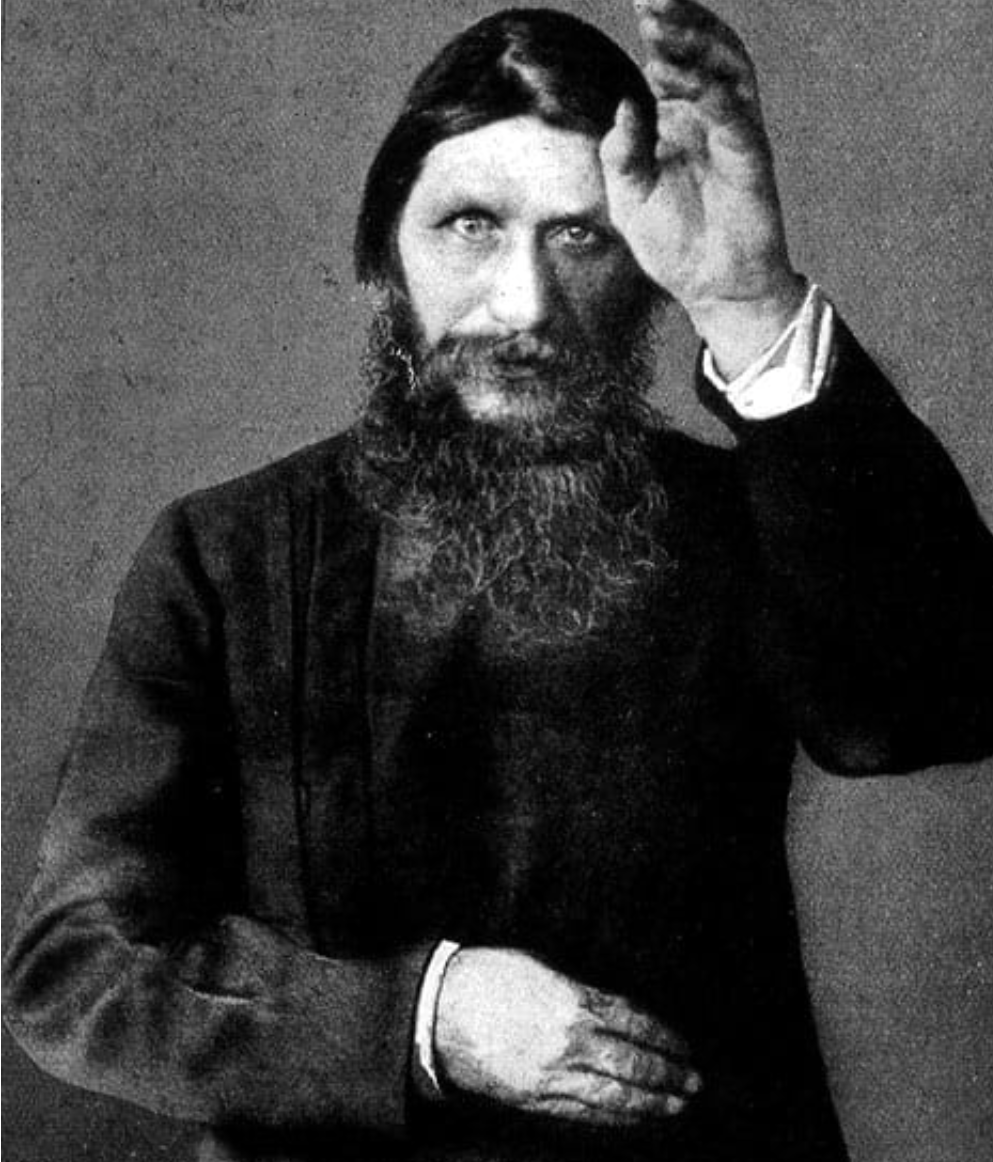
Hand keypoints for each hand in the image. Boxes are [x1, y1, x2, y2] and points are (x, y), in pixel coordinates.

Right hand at [434, 947, 701, 1127]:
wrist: (439, 1013)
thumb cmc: (486, 978)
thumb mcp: (540, 968)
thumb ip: (579, 990)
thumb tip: (613, 1008)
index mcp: (573, 1002)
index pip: (634, 1022)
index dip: (664, 1037)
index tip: (685, 1045)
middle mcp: (569, 1042)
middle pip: (633, 1063)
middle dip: (668, 1074)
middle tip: (695, 1082)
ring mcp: (553, 1076)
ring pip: (614, 1095)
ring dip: (650, 1102)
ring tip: (676, 1105)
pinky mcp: (535, 1100)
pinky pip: (584, 1112)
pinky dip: (614, 1116)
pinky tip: (633, 1118)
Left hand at [601, 0, 805, 373]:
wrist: (711, 288)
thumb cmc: (674, 245)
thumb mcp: (628, 199)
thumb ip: (619, 154)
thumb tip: (624, 105)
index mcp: (679, 123)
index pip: (673, 63)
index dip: (661, 33)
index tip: (639, 7)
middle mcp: (710, 119)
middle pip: (705, 52)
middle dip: (681, 22)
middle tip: (650, 1)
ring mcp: (734, 135)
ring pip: (727, 70)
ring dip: (697, 45)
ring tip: (662, 30)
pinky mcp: (750, 158)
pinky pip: (735, 116)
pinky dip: (711, 93)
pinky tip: (679, 80)